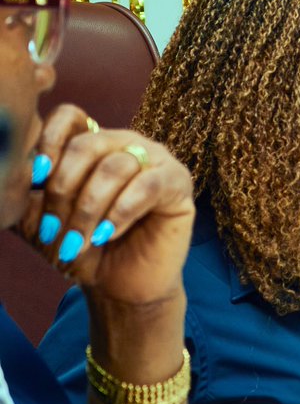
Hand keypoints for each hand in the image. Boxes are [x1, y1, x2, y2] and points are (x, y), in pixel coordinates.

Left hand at [18, 104, 193, 305]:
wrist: (120, 287)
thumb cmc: (84, 249)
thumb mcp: (43, 221)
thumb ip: (26, 196)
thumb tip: (14, 175)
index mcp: (93, 144)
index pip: (70, 116)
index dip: (49, 142)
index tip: (36, 179)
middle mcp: (126, 144)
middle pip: (88, 145)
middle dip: (63, 190)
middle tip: (52, 230)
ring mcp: (156, 160)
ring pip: (115, 167)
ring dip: (89, 210)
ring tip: (77, 242)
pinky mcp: (178, 183)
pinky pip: (147, 186)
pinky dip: (120, 212)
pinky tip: (107, 235)